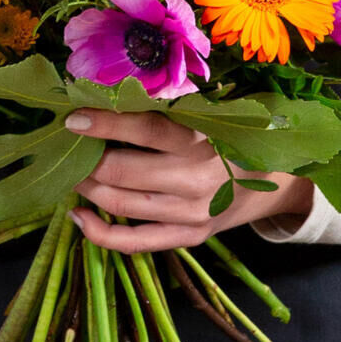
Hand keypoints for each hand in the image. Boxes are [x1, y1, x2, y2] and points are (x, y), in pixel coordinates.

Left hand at [66, 108, 313, 251]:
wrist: (273, 182)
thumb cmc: (230, 138)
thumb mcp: (210, 117)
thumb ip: (169, 112)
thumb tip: (108, 98)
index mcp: (205, 140)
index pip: (147, 130)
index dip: (106, 124)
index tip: (73, 118)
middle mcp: (198, 180)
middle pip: (125, 172)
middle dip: (87, 161)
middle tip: (67, 150)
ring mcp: (192, 214)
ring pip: (122, 205)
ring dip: (87, 190)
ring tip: (71, 175)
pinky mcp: (189, 238)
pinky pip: (134, 243)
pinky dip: (98, 233)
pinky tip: (76, 217)